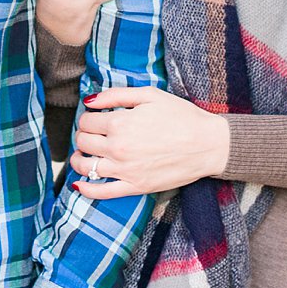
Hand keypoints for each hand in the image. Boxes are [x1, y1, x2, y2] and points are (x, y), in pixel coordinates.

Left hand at [70, 84, 229, 199]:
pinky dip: (86, 189)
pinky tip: (80, 183)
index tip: (95, 118)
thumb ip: (116, 95)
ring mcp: (125, 170)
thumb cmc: (182, 116)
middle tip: (93, 134)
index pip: (87, 121)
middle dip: (84, 135)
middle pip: (83, 142)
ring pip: (86, 167)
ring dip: (79, 159)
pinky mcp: (135, 187)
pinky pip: (101, 192)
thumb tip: (89, 100)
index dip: (88, 117)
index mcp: (120, 124)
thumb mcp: (150, 95)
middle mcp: (118, 148)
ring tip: (84, 155)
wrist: (208, 144)